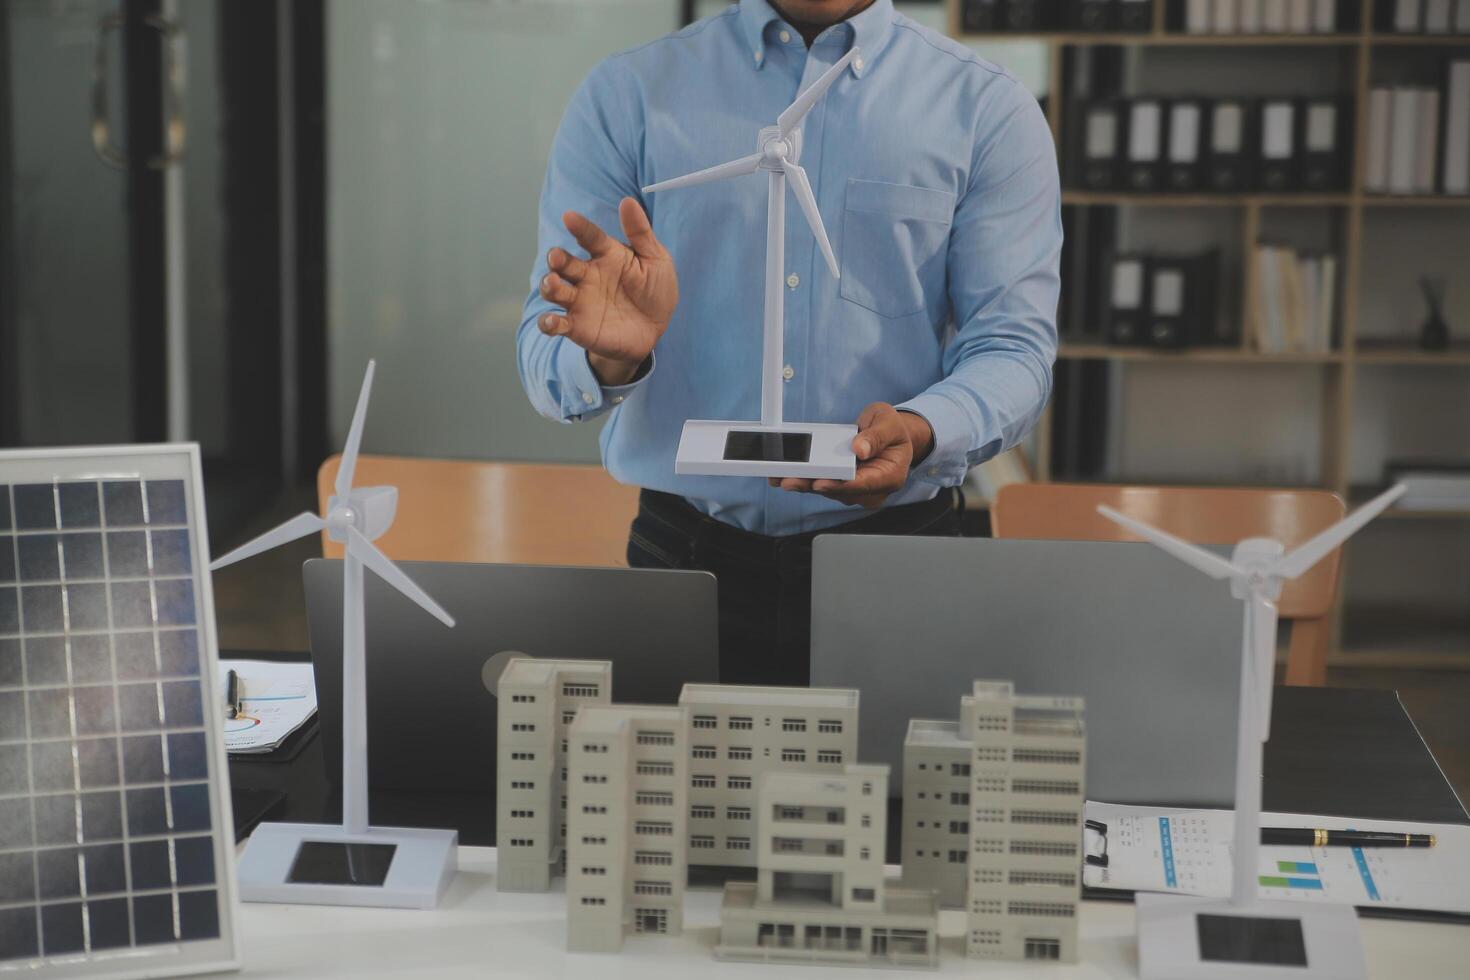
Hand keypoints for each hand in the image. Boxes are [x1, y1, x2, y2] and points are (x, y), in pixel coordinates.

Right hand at [538, 197, 678, 384]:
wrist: (655, 329)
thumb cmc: (655, 290)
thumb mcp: (655, 260)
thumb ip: (640, 233)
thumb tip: (628, 201)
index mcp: (606, 255)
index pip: (590, 237)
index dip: (579, 227)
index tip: (569, 217)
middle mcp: (587, 276)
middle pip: (563, 263)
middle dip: (556, 258)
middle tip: (557, 257)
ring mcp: (580, 300)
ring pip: (554, 289)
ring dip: (548, 285)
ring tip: (552, 283)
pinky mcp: (577, 326)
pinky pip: (555, 324)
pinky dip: (548, 323)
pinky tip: (552, 322)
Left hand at [769, 403, 934, 508]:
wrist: (889, 436)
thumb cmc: (892, 430)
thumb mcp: (888, 423)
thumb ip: (876, 436)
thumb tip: (860, 448)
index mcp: (889, 476)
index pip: (862, 484)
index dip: (839, 485)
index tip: (819, 482)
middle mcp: (871, 488)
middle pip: (838, 490)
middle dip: (811, 485)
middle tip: (788, 479)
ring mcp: (854, 489)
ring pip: (825, 489)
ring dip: (803, 482)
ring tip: (779, 475)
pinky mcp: (840, 485)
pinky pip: (820, 483)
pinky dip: (802, 477)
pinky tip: (782, 473)